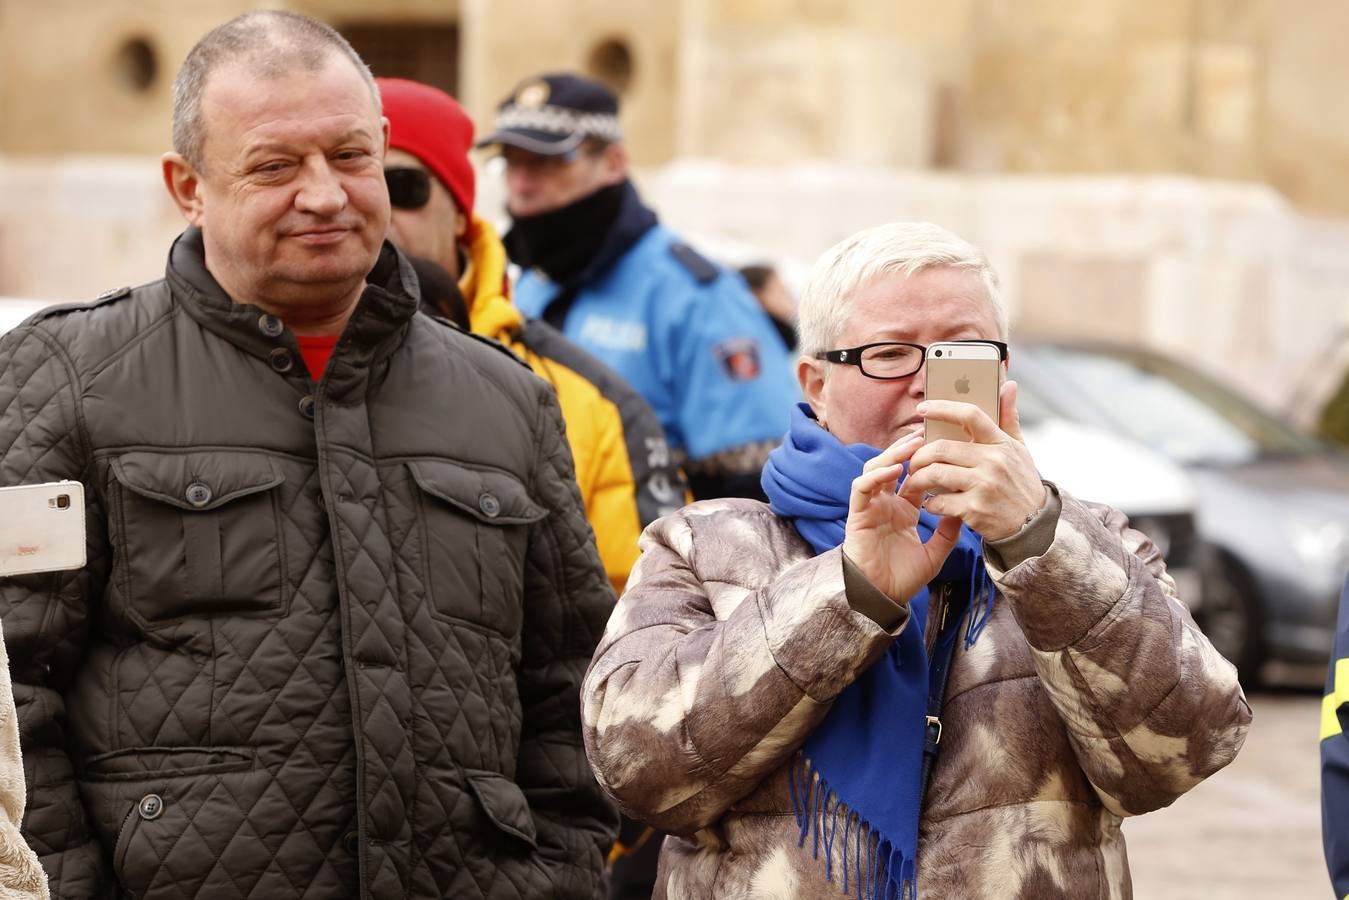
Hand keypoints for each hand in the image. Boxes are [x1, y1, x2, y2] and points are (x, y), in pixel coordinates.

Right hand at [842, 432, 963, 602]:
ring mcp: (870, 507)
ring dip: (892, 455)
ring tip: (912, 445)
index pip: (914, 477)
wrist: (880, 598)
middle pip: (894, 466)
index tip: (944, 446)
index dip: (927, 461)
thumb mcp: (934, 554)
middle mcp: (886, 504)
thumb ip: (947, 532)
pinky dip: (876, 476)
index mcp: (904, 510)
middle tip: (928, 433)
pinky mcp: (857, 514)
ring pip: (876, 470)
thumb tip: (963, 508)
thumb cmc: (902, 578)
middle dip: (909, 449)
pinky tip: (894, 471)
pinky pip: (862, 487)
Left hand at [900, 380, 1046, 541]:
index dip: (943, 408)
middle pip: (941, 448)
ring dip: (918, 479)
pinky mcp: (975, 509)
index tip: (922, 408)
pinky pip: (939, 502)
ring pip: (935, 474)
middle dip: (919, 455)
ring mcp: (983, 486)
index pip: (970, 415)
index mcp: (1000, 443)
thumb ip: (1008, 417)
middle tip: (912, 461)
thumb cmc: (1021, 482)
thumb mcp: (1019, 449)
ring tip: (915, 481)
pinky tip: (930, 503)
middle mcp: (993, 462)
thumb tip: (1009, 385)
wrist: (1033, 525)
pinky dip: (930, 503)